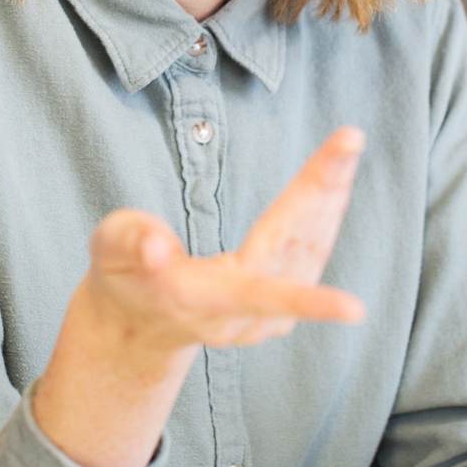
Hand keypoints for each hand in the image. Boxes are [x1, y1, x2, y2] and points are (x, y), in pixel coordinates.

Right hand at [77, 126, 368, 357]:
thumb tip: (159, 248)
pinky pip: (310, 254)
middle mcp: (243, 315)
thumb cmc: (122, 274)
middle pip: (295, 250)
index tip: (356, 309)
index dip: (308, 302)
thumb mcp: (110, 248)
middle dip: (324, 192)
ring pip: (311, 250)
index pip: (259, 295)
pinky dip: (326, 212)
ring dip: (332, 195)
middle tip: (351, 140)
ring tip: (347, 146)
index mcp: (203, 301)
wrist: (136, 325)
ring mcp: (265, 316)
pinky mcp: (277, 308)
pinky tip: (336, 179)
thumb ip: (132, 242)